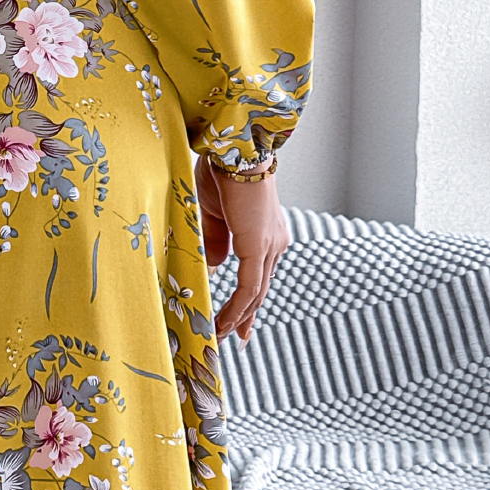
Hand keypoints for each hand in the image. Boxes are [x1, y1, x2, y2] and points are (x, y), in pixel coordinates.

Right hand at [194, 154, 289, 342]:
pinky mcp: (258, 246)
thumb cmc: (223, 172)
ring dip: (238, 316)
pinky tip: (225, 322)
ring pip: (256, 292)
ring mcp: (269, 245)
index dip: (248, 299)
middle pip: (261, 288)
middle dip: (247, 316)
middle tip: (235, 338)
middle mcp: (274, 242)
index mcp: (266, 232)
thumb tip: (216, 268)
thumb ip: (217, 241)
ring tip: (222, 336)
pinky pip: (249, 287)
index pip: (259, 273)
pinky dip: (237, 307)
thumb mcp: (215, 213)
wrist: (234, 151)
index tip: (239, 320)